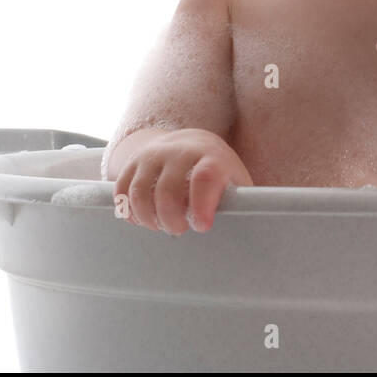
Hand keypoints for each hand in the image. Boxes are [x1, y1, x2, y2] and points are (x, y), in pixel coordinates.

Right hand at [112, 128, 252, 234]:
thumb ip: (243, 202)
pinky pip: (121, 191)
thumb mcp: (236, 182)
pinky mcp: (132, 162)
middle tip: (180, 229)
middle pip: (167, 191)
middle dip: (171, 220)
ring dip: (149, 219)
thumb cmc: (219, 173)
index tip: (201, 226)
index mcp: (212, 157)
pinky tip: (143, 220)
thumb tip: (255, 232)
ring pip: (139, 193)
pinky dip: (129, 211)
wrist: (191, 143)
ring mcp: (153, 155)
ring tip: (162, 226)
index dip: (201, 205)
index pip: (205, 177)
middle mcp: (180, 151)